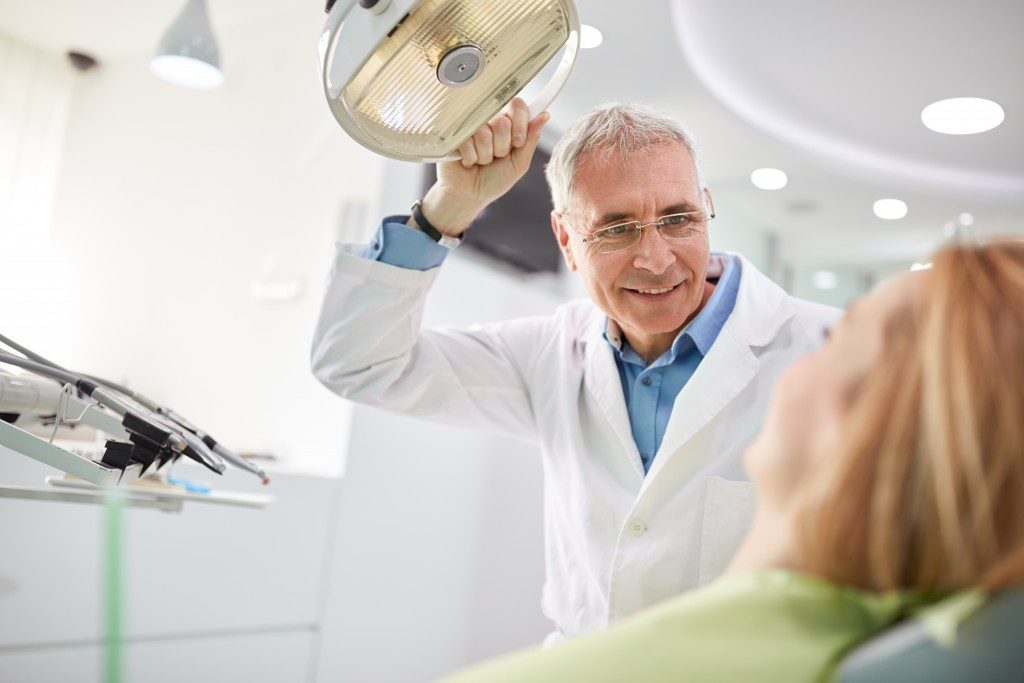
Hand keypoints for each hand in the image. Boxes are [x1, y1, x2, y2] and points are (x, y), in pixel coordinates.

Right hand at [419, 98, 549, 235]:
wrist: (471, 195)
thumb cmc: (495, 179)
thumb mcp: (519, 163)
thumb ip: (530, 140)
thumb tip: (544, 115)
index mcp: (508, 123)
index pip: (517, 106)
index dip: (520, 123)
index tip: (518, 142)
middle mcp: (490, 120)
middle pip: (502, 122)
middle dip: (502, 147)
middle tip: (496, 158)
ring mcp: (471, 125)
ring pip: (484, 133)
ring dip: (485, 155)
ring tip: (480, 161)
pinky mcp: (454, 133)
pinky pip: (468, 141)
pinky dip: (471, 158)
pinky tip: (468, 162)